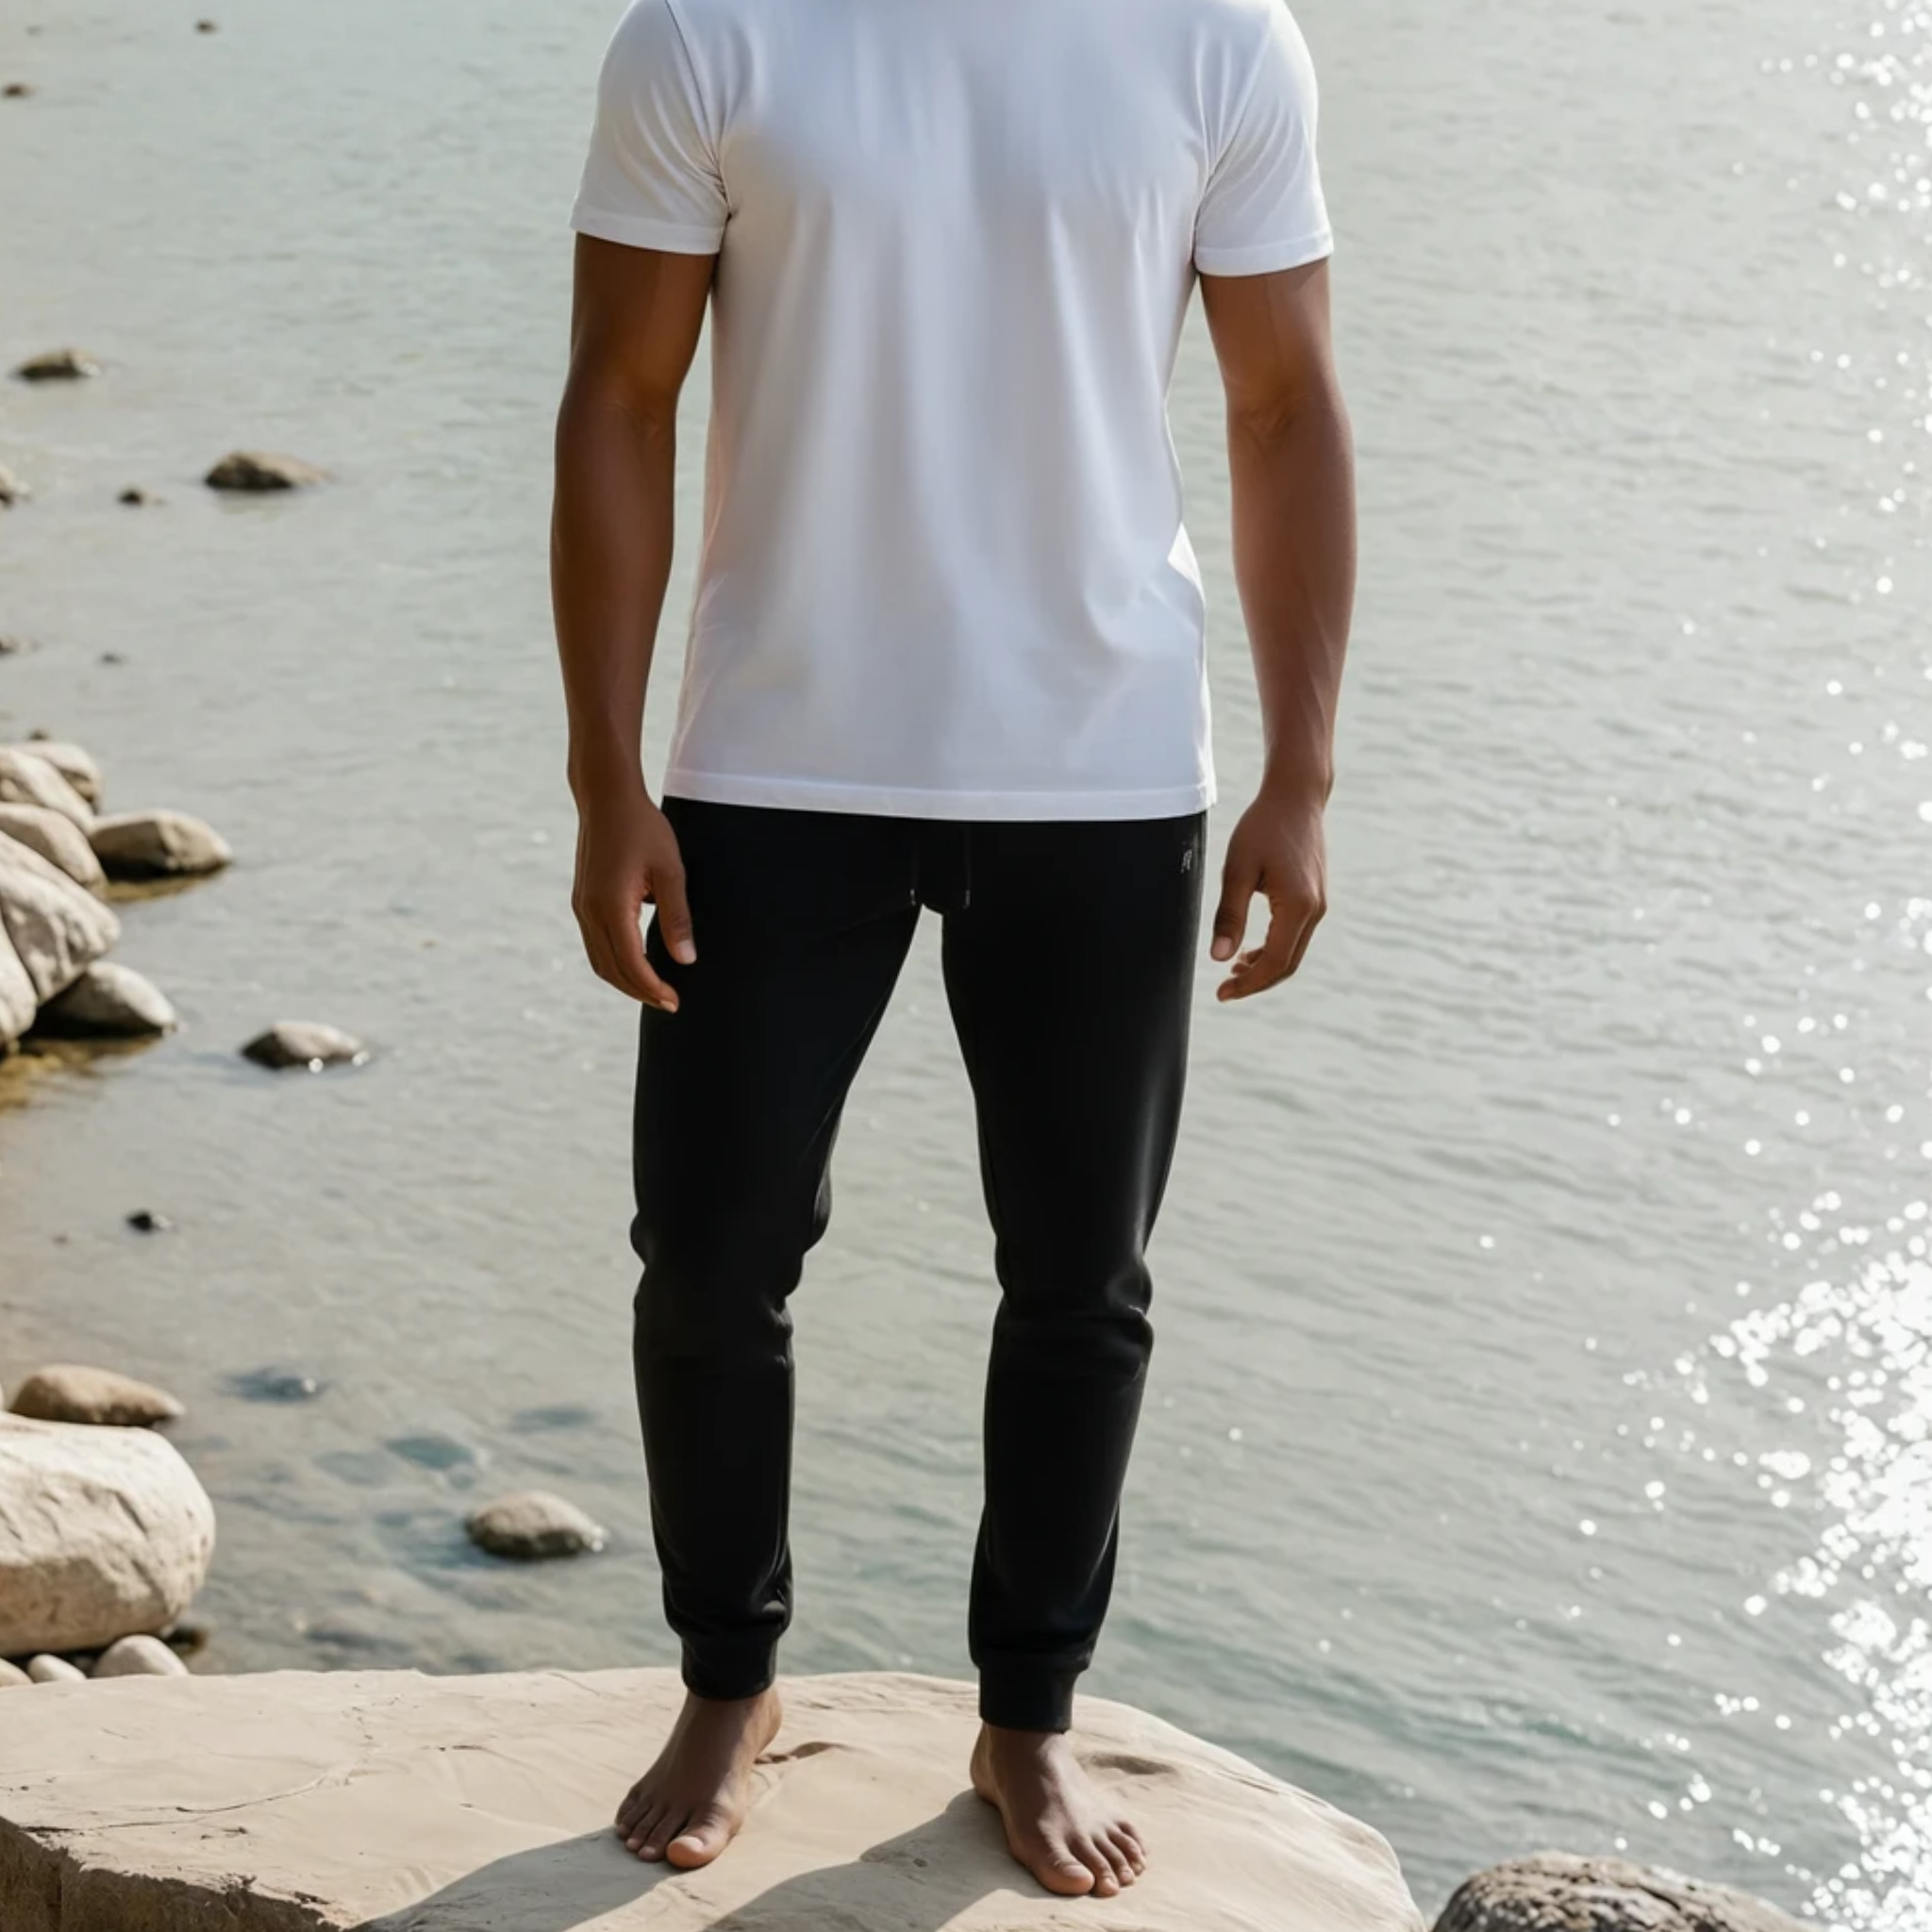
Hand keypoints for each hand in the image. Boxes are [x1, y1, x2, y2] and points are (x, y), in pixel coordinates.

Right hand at [570, 787, 694, 1011]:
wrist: (607, 798)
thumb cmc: (643, 828)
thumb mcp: (671, 871)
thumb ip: (677, 917)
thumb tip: (685, 959)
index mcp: (611, 906)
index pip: (632, 963)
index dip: (653, 988)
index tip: (674, 1002)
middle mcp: (590, 911)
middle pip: (612, 970)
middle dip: (640, 991)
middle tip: (669, 1002)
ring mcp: (581, 907)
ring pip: (600, 961)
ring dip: (626, 980)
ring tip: (654, 989)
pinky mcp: (582, 901)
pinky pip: (595, 944)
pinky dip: (615, 962)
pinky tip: (638, 963)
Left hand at [1210, 790, 1327, 1000]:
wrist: (1296, 797)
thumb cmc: (1262, 827)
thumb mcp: (1237, 870)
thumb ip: (1229, 916)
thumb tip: (1218, 958)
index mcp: (1297, 906)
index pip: (1275, 962)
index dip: (1248, 984)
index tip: (1222, 994)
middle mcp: (1315, 910)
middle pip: (1287, 964)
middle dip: (1256, 982)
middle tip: (1224, 990)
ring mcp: (1319, 905)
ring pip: (1293, 952)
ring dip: (1265, 967)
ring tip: (1233, 970)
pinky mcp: (1316, 898)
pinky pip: (1296, 936)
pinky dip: (1274, 949)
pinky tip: (1250, 950)